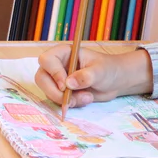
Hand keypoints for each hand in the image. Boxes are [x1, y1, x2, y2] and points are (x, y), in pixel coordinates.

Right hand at [36, 46, 152, 107]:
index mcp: (64, 53)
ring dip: (66, 100)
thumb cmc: (109, 69)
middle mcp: (57, 65)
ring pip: (48, 92)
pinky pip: (57, 101)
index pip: (46, 60)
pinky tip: (86, 99)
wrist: (116, 81)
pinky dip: (71, 104)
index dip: (53, 73)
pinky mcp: (62, 92)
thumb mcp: (100, 71)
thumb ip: (86, 76)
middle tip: (70, 99)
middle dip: (55, 92)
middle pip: (41, 78)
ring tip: (87, 97)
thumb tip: (68, 84)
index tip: (65, 85)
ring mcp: (58, 80)